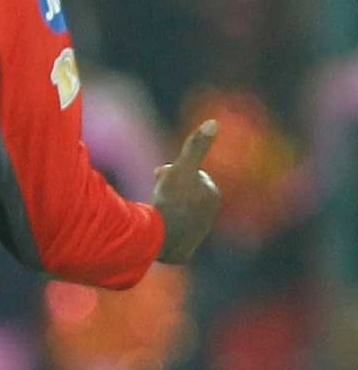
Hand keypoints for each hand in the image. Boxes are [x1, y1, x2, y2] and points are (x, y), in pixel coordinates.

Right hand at [153, 119, 219, 265]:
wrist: (161, 239)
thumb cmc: (171, 201)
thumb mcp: (182, 168)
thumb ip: (197, 146)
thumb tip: (215, 122)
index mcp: (212, 194)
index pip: (187, 174)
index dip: (170, 173)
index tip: (158, 176)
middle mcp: (209, 213)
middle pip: (181, 192)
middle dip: (167, 189)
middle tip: (154, 195)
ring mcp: (197, 232)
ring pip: (175, 210)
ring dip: (163, 206)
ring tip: (153, 212)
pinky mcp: (183, 247)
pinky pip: (170, 228)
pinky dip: (161, 224)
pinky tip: (153, 228)